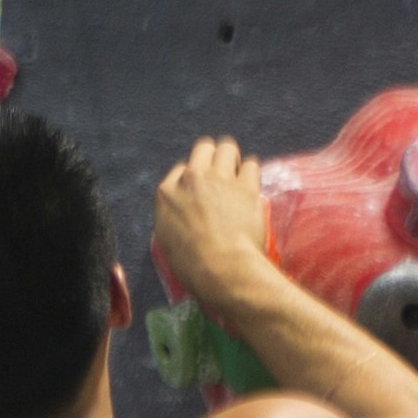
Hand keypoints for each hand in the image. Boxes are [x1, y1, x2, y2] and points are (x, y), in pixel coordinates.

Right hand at [152, 138, 277, 313]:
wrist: (221, 269)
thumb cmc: (192, 266)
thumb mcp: (167, 240)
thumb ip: (174, 216)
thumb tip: (185, 213)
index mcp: (166, 194)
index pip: (181, 170)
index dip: (193, 178)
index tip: (200, 191)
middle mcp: (191, 179)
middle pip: (203, 149)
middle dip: (213, 157)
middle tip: (221, 174)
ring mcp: (218, 179)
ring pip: (227, 148)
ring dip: (233, 159)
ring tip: (237, 175)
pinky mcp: (245, 186)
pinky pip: (251, 164)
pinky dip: (251, 174)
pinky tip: (251, 186)